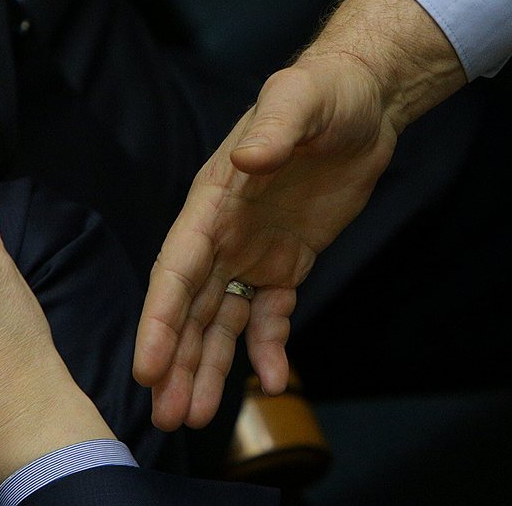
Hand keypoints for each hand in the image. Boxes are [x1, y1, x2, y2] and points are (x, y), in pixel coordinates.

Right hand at [134, 55, 395, 430]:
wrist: (363, 103)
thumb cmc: (324, 94)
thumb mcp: (300, 99)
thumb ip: (275, 127)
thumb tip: (248, 160)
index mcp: (212, 203)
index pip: (176, 270)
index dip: (160, 321)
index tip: (148, 368)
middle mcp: (222, 236)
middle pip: (190, 309)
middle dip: (177, 361)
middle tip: (166, 416)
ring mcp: (252, 254)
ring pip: (221, 322)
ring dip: (208, 368)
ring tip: (195, 418)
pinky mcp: (286, 266)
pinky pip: (270, 316)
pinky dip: (268, 348)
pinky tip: (271, 380)